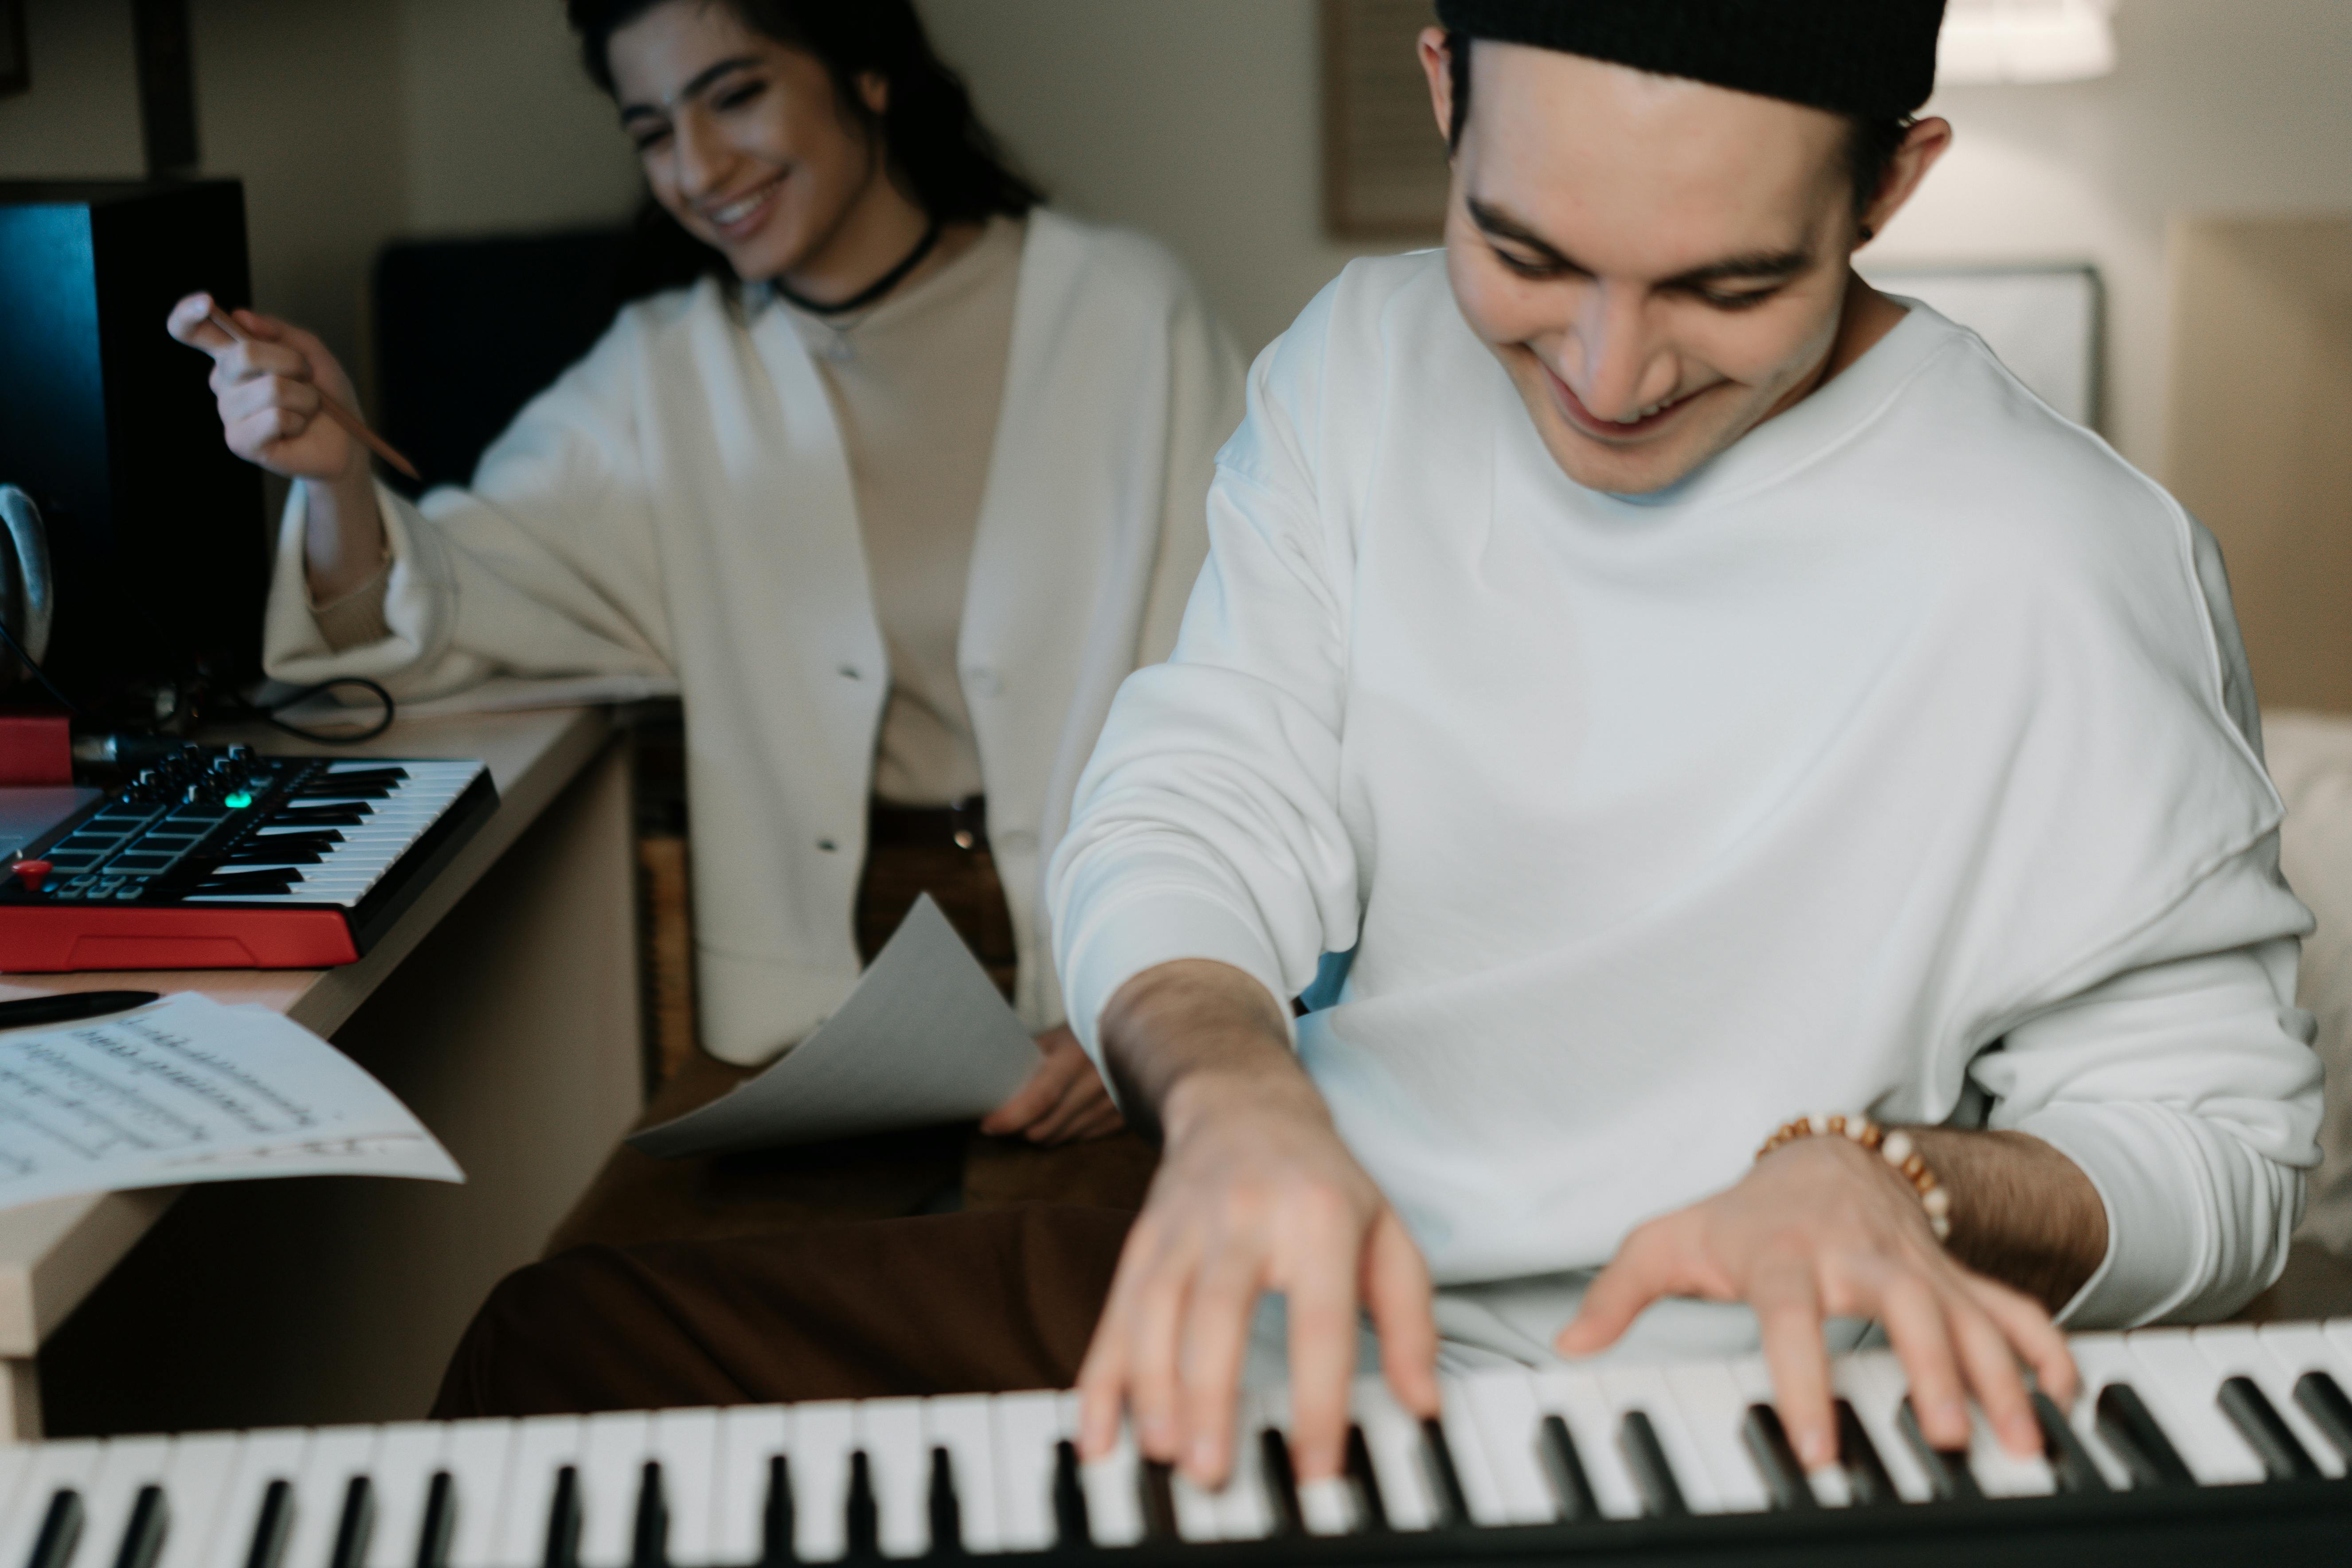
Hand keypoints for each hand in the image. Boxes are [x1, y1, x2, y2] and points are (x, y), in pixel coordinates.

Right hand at [166, 294, 363, 482]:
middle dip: (292, 362)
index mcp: (233, 354)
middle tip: (307, 378)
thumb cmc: (325, 394)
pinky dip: (299, 421)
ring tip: (306, 409)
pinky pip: (276, 418)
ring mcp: (228, 413)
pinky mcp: (239, 441)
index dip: (187, 314)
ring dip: (304, 397)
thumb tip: (239, 315)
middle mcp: (223, 382)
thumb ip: (277, 330)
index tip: (206, 302)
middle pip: (245, 354)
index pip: (190, 330)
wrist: (345, 442)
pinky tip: (297, 429)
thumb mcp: (310, 352)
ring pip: (271, 388)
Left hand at [981, 1026, 1122, 1142]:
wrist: (1131, 1029)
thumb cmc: (1082, 1029)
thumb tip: (992, 1085)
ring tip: (1030, 1117)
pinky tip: (1058, 1116)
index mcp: (1077, 1057)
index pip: (1040, 1100)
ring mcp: (1114, 1103)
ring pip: (1061, 1137)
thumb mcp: (1054, 1037)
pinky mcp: (1122, 1117)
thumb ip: (1027, 1060)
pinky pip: (1080, 1137)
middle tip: (1004, 1119)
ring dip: (1040, 1132)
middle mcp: (1099, 1083)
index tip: (988, 1124)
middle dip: (1019, 1128)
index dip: (1011, 1118)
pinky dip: (1064, 1131)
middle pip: (1046, 1127)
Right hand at [1075, 1057, 1439, 1488]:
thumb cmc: (1324, 1184)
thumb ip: (1411, 1323)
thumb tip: (1424, 1404)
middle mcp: (1245, 1217)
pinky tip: (1097, 1430)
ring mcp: (1183, 1227)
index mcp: (1319, 1219)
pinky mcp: (1141, 1239)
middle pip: (1217, 1311)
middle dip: (1209, 1396)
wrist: (1245, 1104)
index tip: (1316, 1473)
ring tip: (1161, 1454)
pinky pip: (1113, 1310)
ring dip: (1150, 1387)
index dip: (1318, 1400)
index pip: (1320, 1321)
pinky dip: (1099, 1374)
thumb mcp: (1388, 1237)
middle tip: (1211, 1472)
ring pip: (1153, 1309)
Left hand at [1554, 1134, 2075, 1469]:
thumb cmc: (1742, 1214)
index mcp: (1784, 1255)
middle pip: (1902, 1306)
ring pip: (1969, 1313)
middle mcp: (1858, 1256)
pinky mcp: (1953, 1273)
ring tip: (2024, 1440)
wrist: (1821, 1156)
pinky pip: (2011, 1307)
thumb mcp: (1668, 1241)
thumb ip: (1618, 1291)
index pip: (1790, 1315)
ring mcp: (1915, 1264)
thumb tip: (1565, 1342)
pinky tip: (2065, 1397)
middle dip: (1931, 1370)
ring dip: (2000, 1375)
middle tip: (1946, 1437)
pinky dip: (2044, 1348)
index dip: (1800, 1376)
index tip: (1815, 1441)